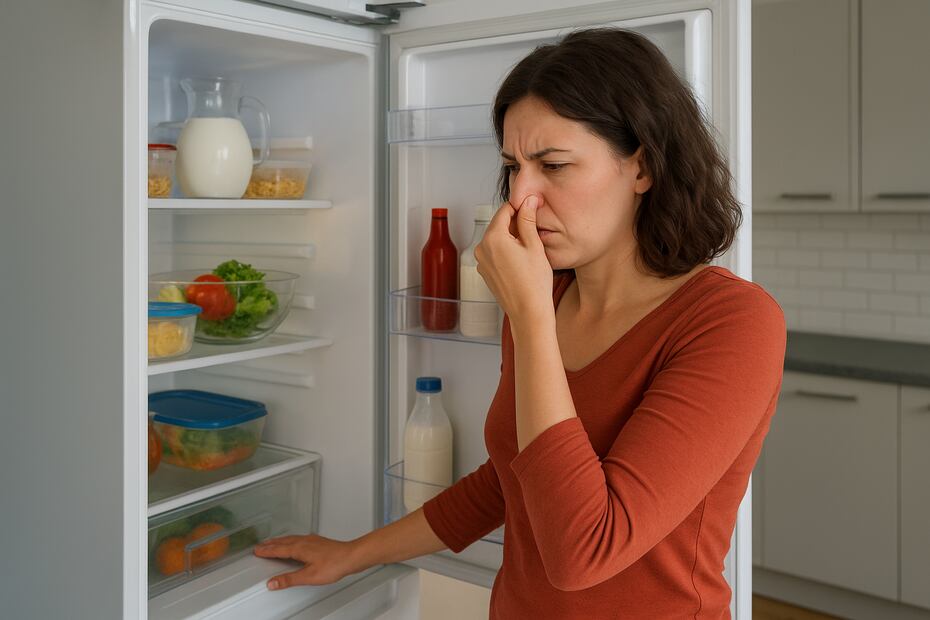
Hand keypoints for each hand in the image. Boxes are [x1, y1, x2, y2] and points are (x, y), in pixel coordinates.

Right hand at [253, 534, 361, 589]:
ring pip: (291, 539)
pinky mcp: (318, 542)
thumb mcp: (308, 576)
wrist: (351, 556)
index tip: (257, 551)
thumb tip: (273, 582)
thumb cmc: (334, 564)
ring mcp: (312, 540)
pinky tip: (296, 543)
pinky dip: (291, 540)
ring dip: (280, 541)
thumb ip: (289, 579)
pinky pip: (299, 538)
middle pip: (283, 542)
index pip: (278, 549)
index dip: (267, 551)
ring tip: (274, 543)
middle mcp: (304, 541)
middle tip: (261, 545)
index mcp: (299, 548)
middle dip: (271, 544)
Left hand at [475, 195, 553, 324]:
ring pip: (497, 239)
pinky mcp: (485, 272)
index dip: (520, 207)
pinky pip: (495, 254)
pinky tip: (522, 262)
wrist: (528, 313)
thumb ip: (528, 219)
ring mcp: (481, 262)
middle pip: (499, 225)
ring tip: (530, 250)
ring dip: (512, 239)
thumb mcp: (534, 245)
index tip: (533, 208)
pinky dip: (507, 252)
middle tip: (535, 232)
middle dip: (516, 224)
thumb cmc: (534, 283)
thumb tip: (527, 200)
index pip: (504, 210)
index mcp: (492, 238)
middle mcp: (481, 248)